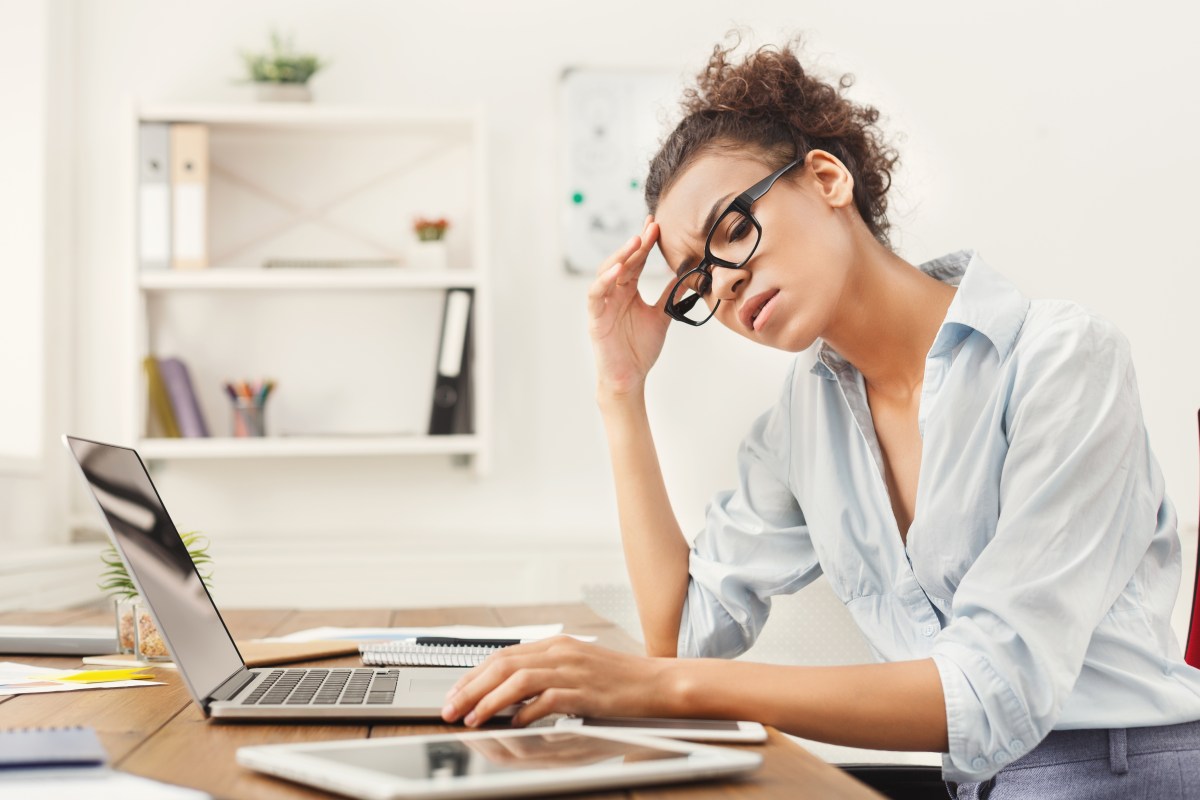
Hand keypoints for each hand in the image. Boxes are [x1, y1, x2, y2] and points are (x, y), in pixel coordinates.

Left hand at [441, 636, 675, 727]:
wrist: (657, 683)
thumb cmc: (619, 680)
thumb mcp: (578, 667)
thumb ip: (546, 674)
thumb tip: (510, 694)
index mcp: (556, 644)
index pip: (504, 655)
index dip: (473, 674)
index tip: (455, 692)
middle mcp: (561, 652)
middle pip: (502, 664)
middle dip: (470, 687)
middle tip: (451, 708)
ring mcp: (573, 670)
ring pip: (517, 680)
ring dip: (489, 700)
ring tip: (473, 718)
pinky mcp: (586, 691)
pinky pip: (546, 699)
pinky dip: (526, 711)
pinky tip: (515, 723)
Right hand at [587, 216, 673, 397]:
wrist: (630, 377)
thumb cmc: (640, 349)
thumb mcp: (661, 316)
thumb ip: (670, 296)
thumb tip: (688, 277)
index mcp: (627, 290)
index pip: (636, 261)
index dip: (645, 243)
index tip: (656, 225)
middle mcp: (614, 293)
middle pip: (623, 261)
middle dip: (636, 243)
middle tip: (651, 228)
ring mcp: (603, 304)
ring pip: (607, 272)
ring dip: (620, 255)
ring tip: (635, 242)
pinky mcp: (595, 317)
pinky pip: (596, 294)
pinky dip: (604, 280)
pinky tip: (618, 269)